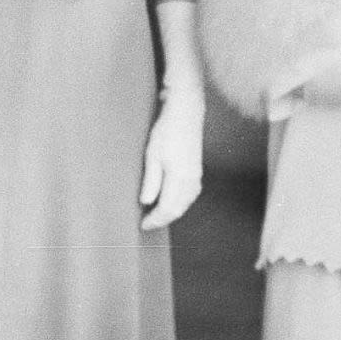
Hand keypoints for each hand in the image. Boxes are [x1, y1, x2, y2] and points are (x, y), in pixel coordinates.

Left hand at [138, 89, 203, 229]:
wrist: (186, 114)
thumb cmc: (166, 132)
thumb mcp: (152, 156)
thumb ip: (151, 181)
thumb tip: (147, 202)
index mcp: (179, 178)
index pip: (167, 208)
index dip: (155, 219)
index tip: (143, 225)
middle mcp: (191, 180)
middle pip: (178, 209)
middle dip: (163, 219)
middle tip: (148, 223)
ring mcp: (196, 175)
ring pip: (185, 203)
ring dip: (172, 213)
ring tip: (157, 216)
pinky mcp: (197, 171)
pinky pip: (190, 195)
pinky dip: (180, 203)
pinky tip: (172, 202)